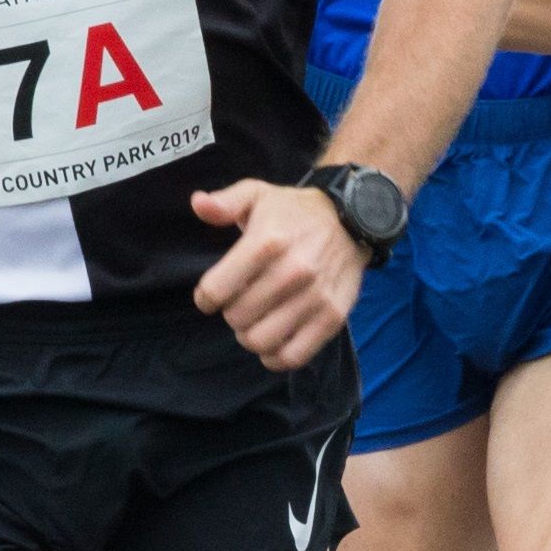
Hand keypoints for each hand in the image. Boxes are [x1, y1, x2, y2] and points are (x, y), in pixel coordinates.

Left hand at [186, 176, 366, 370]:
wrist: (352, 219)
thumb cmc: (294, 211)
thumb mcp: (257, 194)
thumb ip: (224, 202)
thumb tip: (198, 204)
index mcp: (267, 241)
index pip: (216, 290)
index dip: (206, 298)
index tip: (212, 295)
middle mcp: (292, 271)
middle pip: (237, 318)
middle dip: (231, 313)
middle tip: (240, 303)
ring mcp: (315, 297)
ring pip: (261, 340)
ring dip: (250, 336)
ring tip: (255, 321)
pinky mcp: (333, 317)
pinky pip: (293, 356)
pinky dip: (275, 357)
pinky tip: (273, 341)